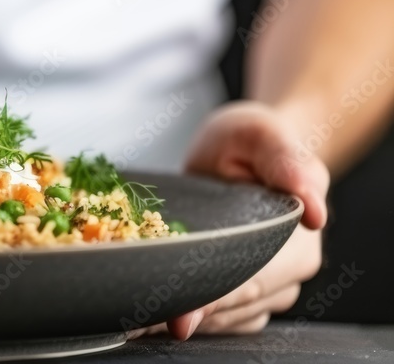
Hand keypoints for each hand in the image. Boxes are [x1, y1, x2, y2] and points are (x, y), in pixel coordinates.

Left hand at [167, 101, 328, 338]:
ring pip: (223, 318)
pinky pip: (215, 317)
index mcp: (300, 243)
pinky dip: (185, 313)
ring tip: (142, 314)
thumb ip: (288, 163)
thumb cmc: (252, 140)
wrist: (244, 150)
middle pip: (234, 306)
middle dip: (190, 314)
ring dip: (184, 317)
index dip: (215, 301)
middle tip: (145, 320)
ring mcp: (266, 288)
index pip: (254, 283)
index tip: (179, 317)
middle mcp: (289, 273)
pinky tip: (155, 309)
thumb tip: (314, 211)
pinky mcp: (241, 292)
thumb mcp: (263, 137)